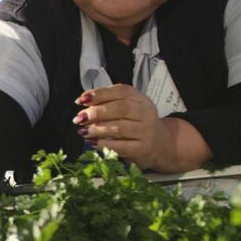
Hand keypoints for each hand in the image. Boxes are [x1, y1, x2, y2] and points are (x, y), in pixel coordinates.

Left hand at [75, 84, 198, 170]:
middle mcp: (145, 113)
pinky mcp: (143, 149)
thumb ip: (108, 102)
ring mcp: (146, 132)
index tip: (81, 100)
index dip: (100, 94)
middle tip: (80, 118)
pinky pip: (121, 146)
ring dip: (97, 129)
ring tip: (83, 131)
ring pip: (119, 128)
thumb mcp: (127, 108)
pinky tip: (92, 142)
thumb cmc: (137, 124)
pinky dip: (104, 144)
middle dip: (97, 112)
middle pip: (120, 109)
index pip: (121, 91)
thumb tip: (84, 101)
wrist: (160, 144)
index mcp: (140, 99)